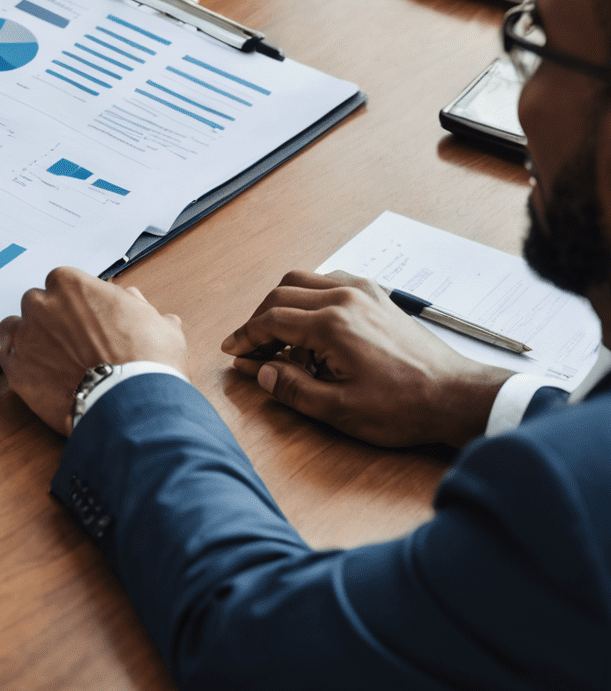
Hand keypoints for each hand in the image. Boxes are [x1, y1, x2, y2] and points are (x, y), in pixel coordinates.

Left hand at [0, 266, 187, 434]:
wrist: (132, 404)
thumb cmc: (146, 362)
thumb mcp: (156, 323)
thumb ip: (136, 306)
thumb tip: (133, 301)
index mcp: (71, 284)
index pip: (62, 283)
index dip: (74, 303)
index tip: (83, 319)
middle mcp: (42, 304)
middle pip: (37, 303)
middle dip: (51, 319)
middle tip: (71, 342)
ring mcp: (25, 336)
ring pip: (15, 327)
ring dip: (28, 337)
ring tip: (50, 358)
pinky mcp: (16, 369)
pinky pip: (7, 357)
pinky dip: (19, 363)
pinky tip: (37, 374)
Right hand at [221, 270, 513, 447]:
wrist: (458, 396)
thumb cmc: (404, 407)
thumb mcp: (341, 410)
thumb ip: (294, 388)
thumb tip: (262, 371)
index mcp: (331, 324)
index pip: (270, 321)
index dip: (245, 337)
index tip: (233, 351)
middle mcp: (344, 297)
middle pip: (281, 294)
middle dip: (258, 320)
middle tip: (250, 347)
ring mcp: (362, 291)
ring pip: (303, 280)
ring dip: (282, 304)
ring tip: (277, 335)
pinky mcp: (377, 295)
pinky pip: (329, 280)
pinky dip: (309, 295)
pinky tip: (311, 322)